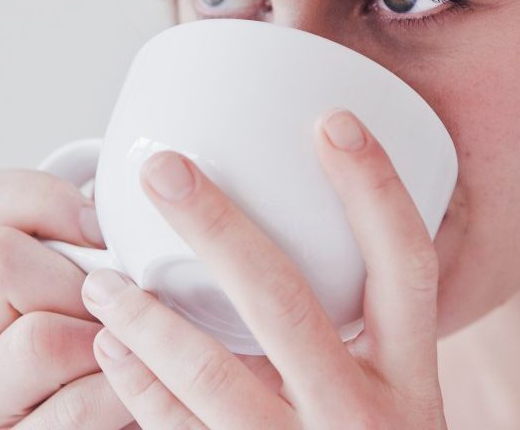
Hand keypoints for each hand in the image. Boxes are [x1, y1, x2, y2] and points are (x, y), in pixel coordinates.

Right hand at [0, 169, 132, 428]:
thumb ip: (111, 240)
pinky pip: (73, 406)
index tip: (102, 228)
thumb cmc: (137, 362)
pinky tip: (140, 400)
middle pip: (0, 258)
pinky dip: (124, 396)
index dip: (45, 199)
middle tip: (127, 316)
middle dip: (87, 282)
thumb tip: (168, 180)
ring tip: (141, 359)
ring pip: (39, 336)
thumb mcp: (118, 288)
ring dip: (113, 341)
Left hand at [81, 108, 447, 428]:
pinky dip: (139, 390)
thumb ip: (360, 343)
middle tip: (164, 171)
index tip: (332, 120)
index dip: (375, 189)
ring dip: (147, 318)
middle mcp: (370, 417)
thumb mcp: (396, 406)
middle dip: (220, 229)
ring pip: (214, 376)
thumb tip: (279, 247)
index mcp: (415, 379)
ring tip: (104, 278)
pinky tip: (112, 352)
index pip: (407, 265)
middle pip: (289, 303)